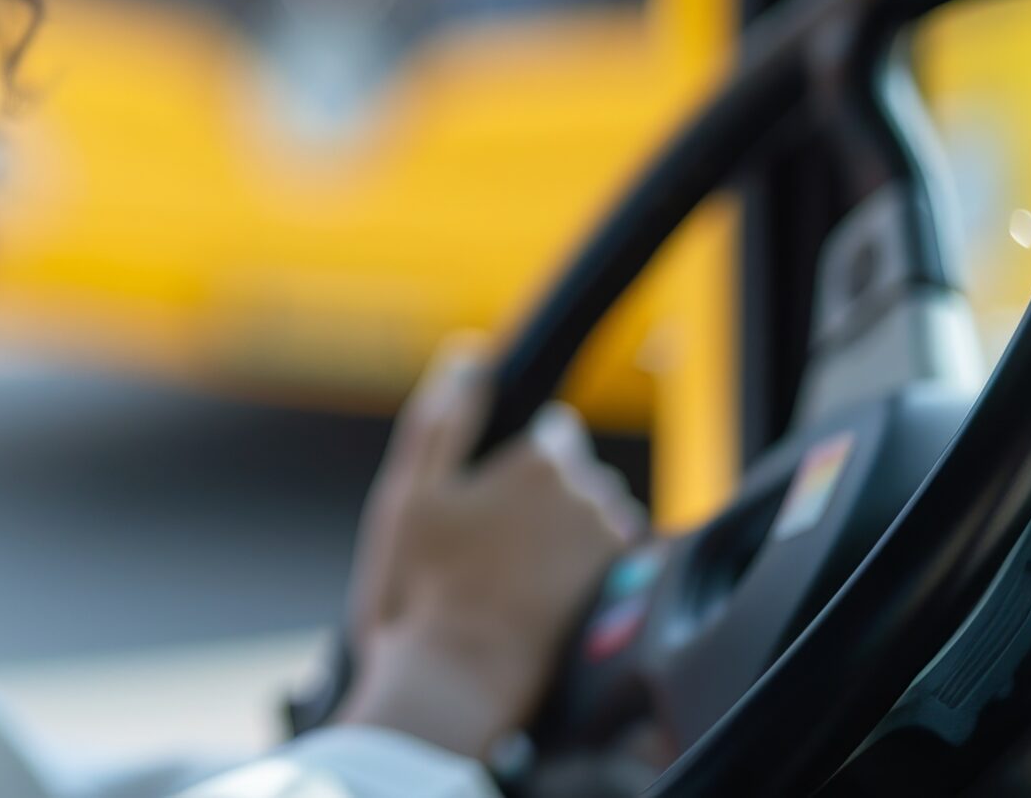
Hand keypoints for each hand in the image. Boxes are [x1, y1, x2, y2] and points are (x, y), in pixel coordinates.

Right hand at [330, 339, 644, 760]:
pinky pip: (610, 562)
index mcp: (541, 460)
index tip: (486, 503)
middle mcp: (590, 494)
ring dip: (565, 536)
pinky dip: (583, 571)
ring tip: (515, 578)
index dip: (516, 465)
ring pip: (595, 520)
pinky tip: (543, 598)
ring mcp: (610, 546)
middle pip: (577, 478)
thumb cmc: (423, 584)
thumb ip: (442, 418)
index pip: (555, 434)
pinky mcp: (620, 591)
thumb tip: (466, 357)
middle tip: (491, 548)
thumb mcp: (410, 492)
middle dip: (542, 501)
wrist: (459, 674)